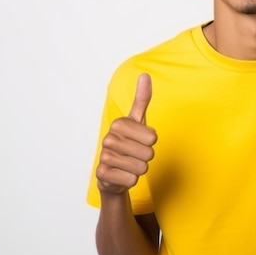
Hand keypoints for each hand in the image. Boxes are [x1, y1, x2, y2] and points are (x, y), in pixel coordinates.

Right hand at [96, 73, 157, 193]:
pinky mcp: (102, 175)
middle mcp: (109, 138)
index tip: (141, 140)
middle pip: (148, 153)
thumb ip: (142, 99)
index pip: (153, 137)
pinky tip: (122, 174)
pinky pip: (131, 180)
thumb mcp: (137, 120)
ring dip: (139, 168)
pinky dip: (131, 179)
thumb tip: (144, 74)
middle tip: (136, 154)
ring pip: (141, 167)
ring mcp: (104, 157)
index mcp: (119, 124)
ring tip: (129, 164)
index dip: (151, 142)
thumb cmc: (129, 142)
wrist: (113, 170)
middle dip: (146, 157)